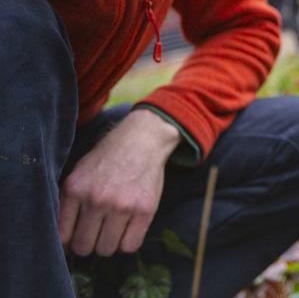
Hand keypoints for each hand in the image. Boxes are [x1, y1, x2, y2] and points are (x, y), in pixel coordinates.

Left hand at [59, 109, 181, 256]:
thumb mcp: (79, 173)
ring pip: (107, 249)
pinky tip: (129, 230)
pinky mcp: (145, 210)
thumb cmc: (108, 157)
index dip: (69, 243)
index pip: (63, 236)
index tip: (76, 240)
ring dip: (109, 244)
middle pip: (85, 246)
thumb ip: (69, 203)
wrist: (142, 140)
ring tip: (114, 230)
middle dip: (90, 244)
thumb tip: (65, 242)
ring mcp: (122, 206)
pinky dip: (128, 242)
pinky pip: (131, 245)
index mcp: (75, 190)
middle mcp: (96, 200)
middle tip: (97, 234)